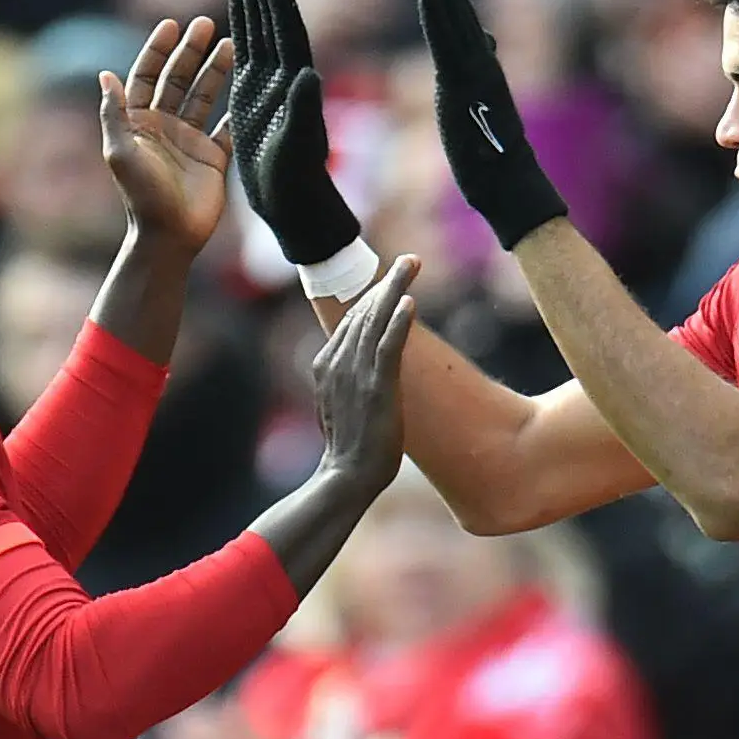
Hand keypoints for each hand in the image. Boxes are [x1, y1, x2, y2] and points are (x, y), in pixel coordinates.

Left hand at [97, 16, 233, 254]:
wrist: (170, 236)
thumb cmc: (141, 196)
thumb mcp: (120, 152)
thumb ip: (114, 113)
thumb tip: (105, 74)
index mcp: (139, 122)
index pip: (147, 76)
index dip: (158, 50)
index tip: (173, 25)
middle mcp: (165, 127)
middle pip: (178, 79)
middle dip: (191, 51)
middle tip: (207, 23)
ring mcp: (191, 141)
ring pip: (205, 96)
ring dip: (216, 70)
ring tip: (232, 44)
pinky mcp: (214, 157)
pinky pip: (229, 126)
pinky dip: (238, 106)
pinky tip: (250, 83)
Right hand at [227, 0, 361, 263]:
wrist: (295, 208)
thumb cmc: (297, 184)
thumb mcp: (298, 148)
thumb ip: (303, 111)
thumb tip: (310, 73)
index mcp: (295, 88)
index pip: (287, 36)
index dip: (280, 4)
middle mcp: (284, 82)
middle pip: (274, 28)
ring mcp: (269, 90)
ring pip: (260, 39)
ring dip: (254, 7)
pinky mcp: (254, 101)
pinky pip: (246, 60)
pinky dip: (241, 35)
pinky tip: (235, 19)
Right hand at [308, 254, 416, 489]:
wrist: (346, 478)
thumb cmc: (350, 448)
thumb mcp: (341, 406)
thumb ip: (346, 382)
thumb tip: (357, 371)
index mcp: (326, 364)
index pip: (352, 320)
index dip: (375, 296)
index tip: (395, 281)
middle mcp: (337, 363)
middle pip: (363, 311)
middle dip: (388, 282)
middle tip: (411, 260)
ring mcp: (355, 374)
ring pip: (375, 321)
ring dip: (395, 289)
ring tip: (413, 264)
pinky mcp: (376, 388)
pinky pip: (387, 346)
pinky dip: (398, 322)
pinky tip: (410, 302)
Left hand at [416, 0, 568, 251]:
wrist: (507, 185)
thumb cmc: (493, 154)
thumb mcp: (480, 102)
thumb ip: (480, 66)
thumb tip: (483, 38)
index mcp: (480, 68)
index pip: (461, 20)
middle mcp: (480, 63)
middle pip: (460, 8)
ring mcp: (474, 72)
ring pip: (456, 18)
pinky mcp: (463, 85)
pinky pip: (447, 42)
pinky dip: (437, 14)